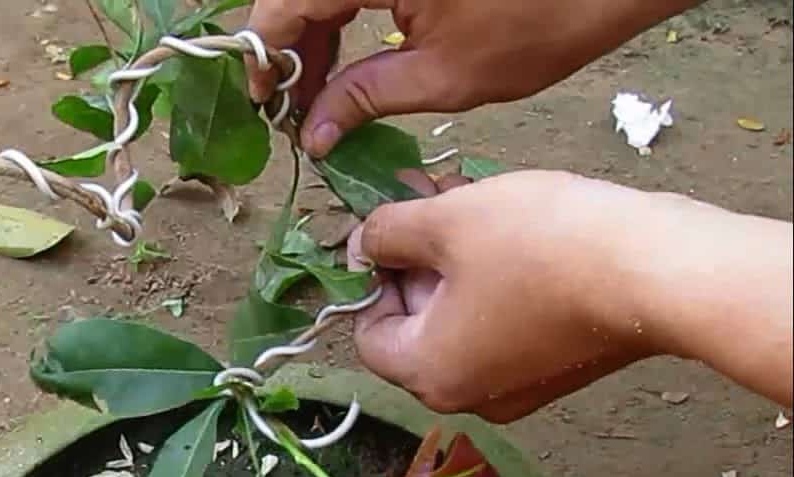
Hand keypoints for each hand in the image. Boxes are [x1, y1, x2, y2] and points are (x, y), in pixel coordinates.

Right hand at [247, 0, 699, 156]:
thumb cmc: (541, 23)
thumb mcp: (442, 74)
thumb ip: (363, 97)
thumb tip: (311, 132)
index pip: (285, 5)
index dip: (266, 55)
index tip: (266, 102)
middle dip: (293, 48)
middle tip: (296, 104)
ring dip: (319, 31)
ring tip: (323, 88)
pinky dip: (350, 11)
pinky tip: (355, 52)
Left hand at [348, 170, 658, 422]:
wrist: (658, 272)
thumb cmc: (541, 246)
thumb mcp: (446, 222)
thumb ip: (387, 233)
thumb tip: (362, 245)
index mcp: (429, 375)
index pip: (367, 332)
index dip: (370, 276)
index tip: (388, 228)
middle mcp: (469, 396)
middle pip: (414, 326)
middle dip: (414, 258)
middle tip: (424, 196)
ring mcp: (518, 388)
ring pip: (460, 318)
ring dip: (453, 259)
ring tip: (463, 196)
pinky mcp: (558, 368)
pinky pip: (503, 324)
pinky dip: (494, 280)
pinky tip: (506, 226)